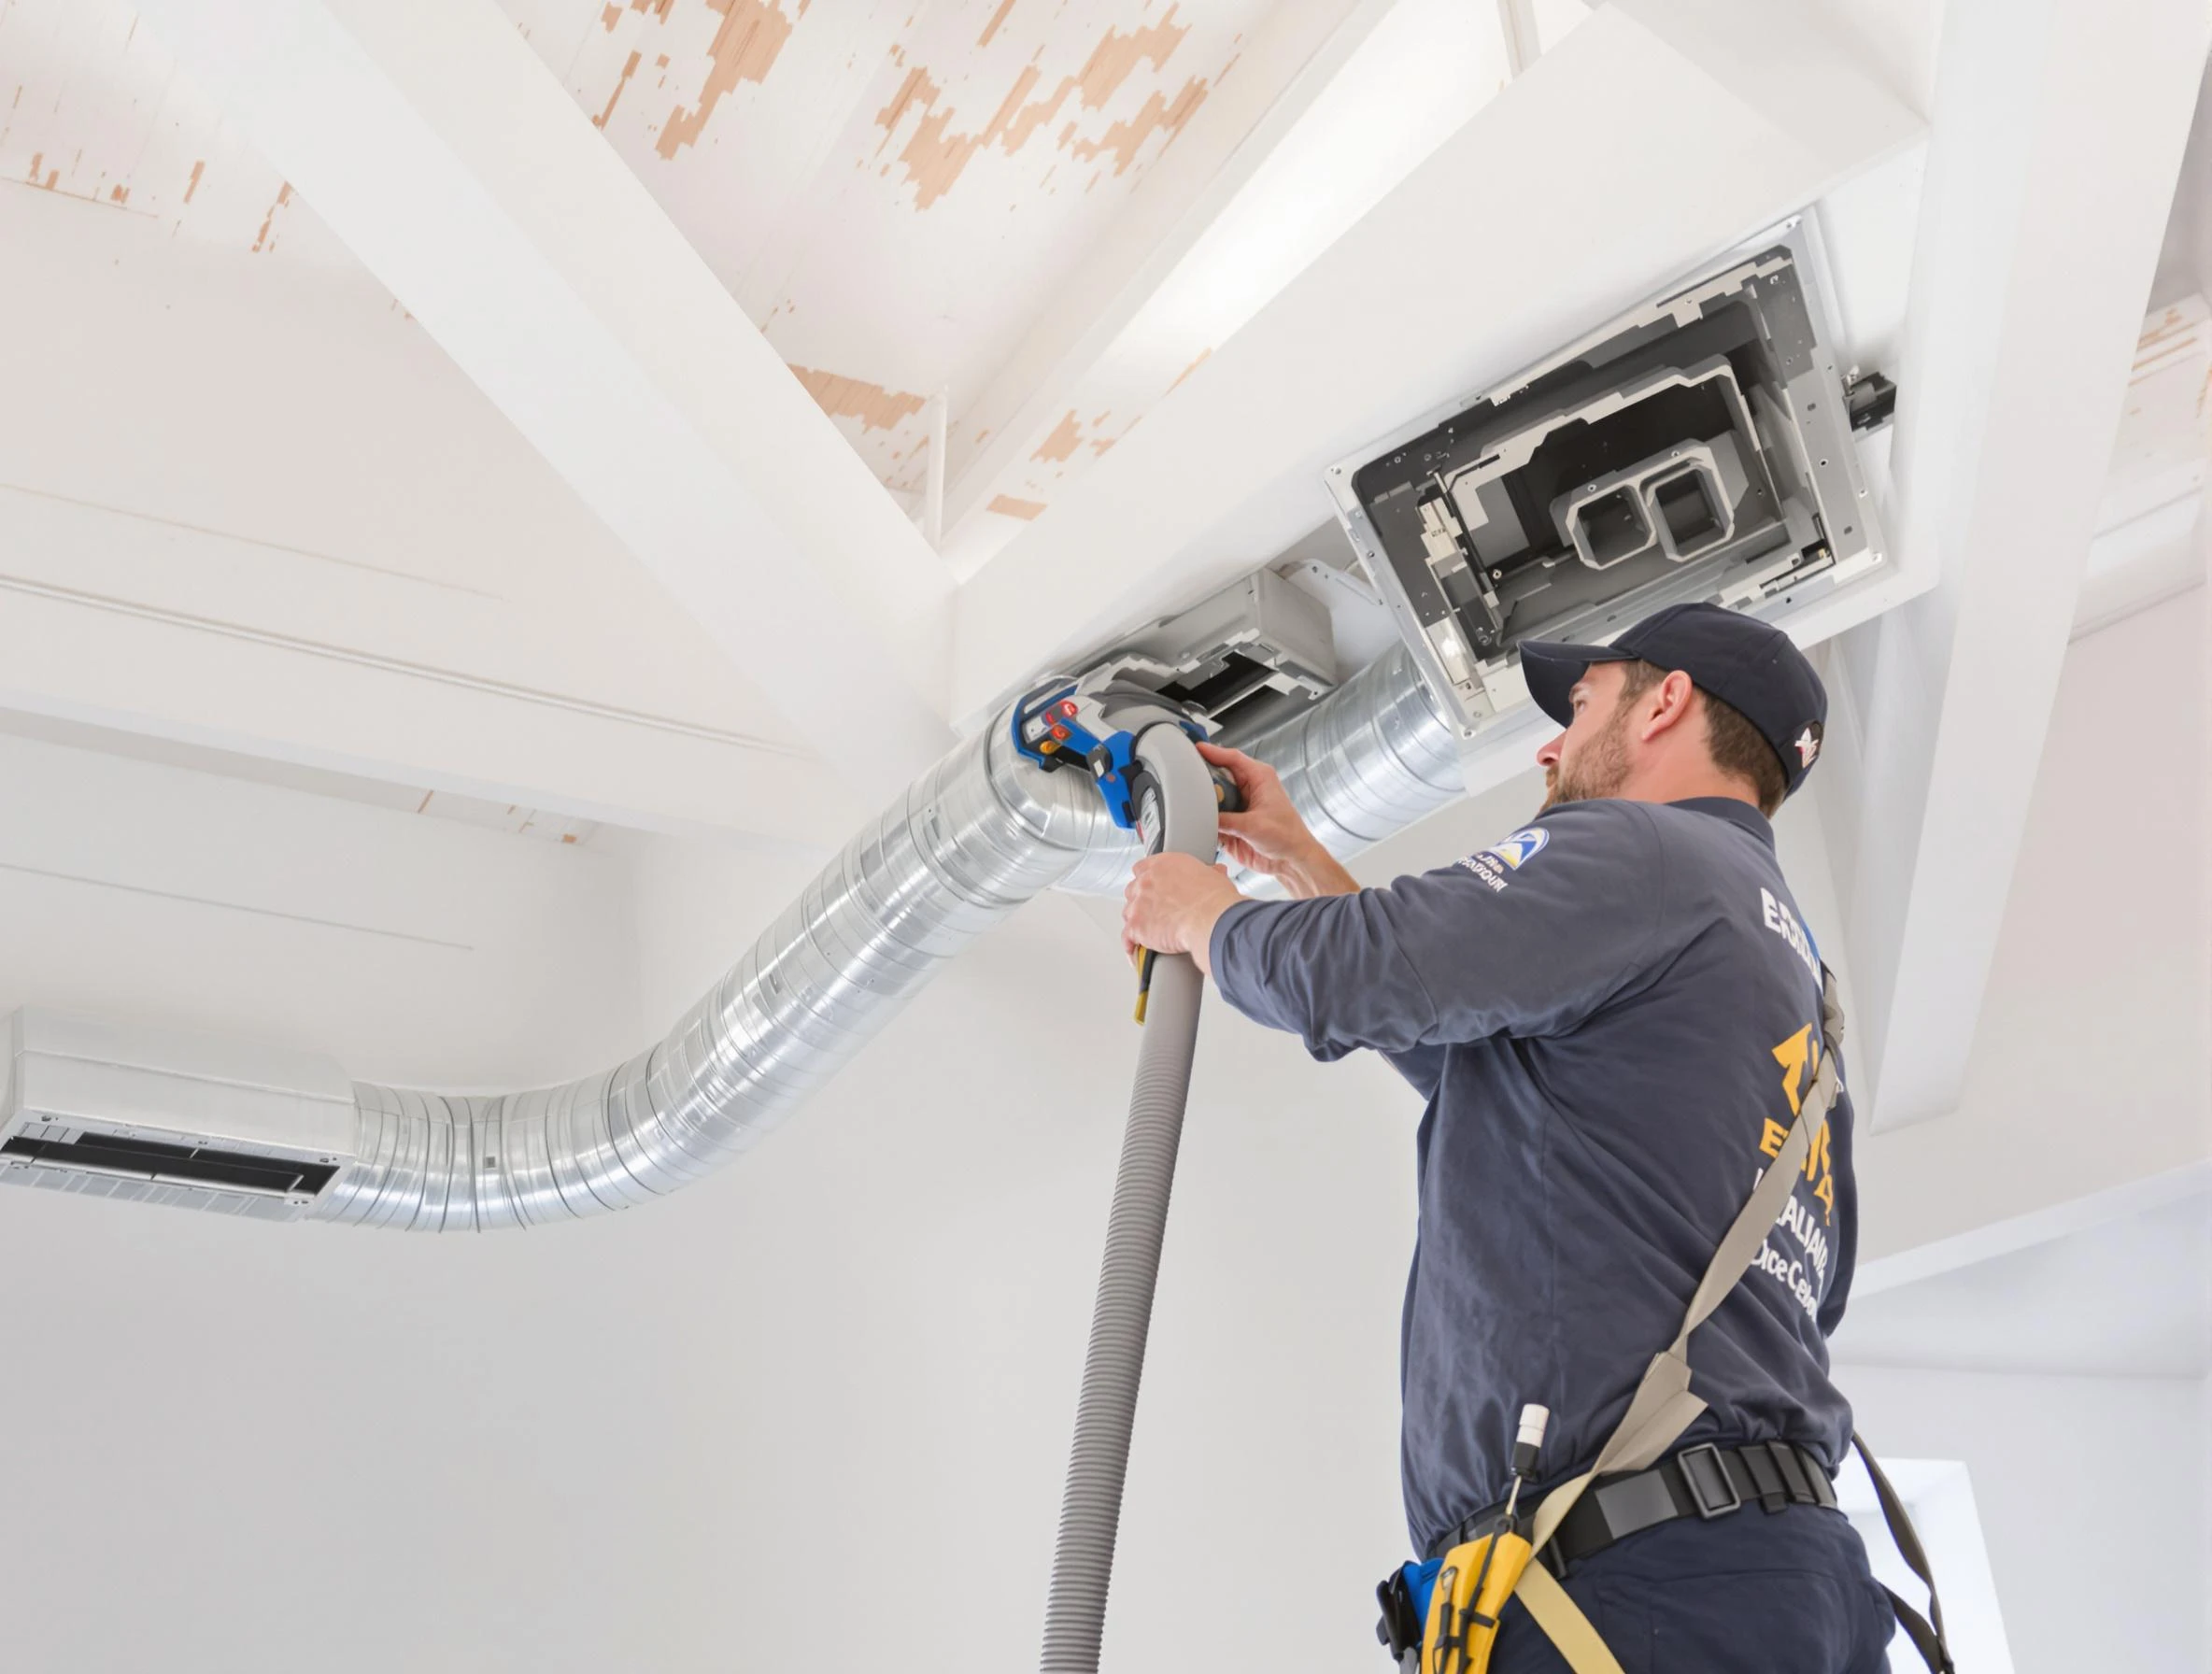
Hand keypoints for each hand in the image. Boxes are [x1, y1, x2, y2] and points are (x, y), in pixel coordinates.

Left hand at [1122, 853, 1243, 976]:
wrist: (1210, 919)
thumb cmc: (1214, 899)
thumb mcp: (1214, 876)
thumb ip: (1209, 872)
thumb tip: (1216, 872)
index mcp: (1163, 865)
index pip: (1142, 868)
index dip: (1146, 879)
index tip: (1151, 888)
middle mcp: (1146, 881)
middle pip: (1132, 891)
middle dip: (1140, 901)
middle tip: (1153, 911)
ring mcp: (1138, 904)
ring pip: (1128, 913)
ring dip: (1136, 922)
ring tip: (1148, 933)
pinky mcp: (1136, 927)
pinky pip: (1126, 938)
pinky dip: (1131, 946)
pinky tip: (1136, 951)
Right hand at [1198, 740, 1356, 898]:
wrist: (1291, 861)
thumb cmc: (1288, 837)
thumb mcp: (1254, 826)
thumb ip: (1227, 820)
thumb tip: (1205, 817)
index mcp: (1259, 778)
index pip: (1232, 758)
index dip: (1213, 752)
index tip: (1196, 749)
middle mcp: (1248, 789)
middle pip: (1218, 776)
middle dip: (1203, 778)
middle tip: (1186, 780)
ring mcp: (1238, 806)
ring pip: (1213, 797)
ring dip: (1203, 802)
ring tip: (1189, 804)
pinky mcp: (1232, 823)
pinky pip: (1212, 817)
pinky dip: (1205, 820)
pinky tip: (1197, 822)